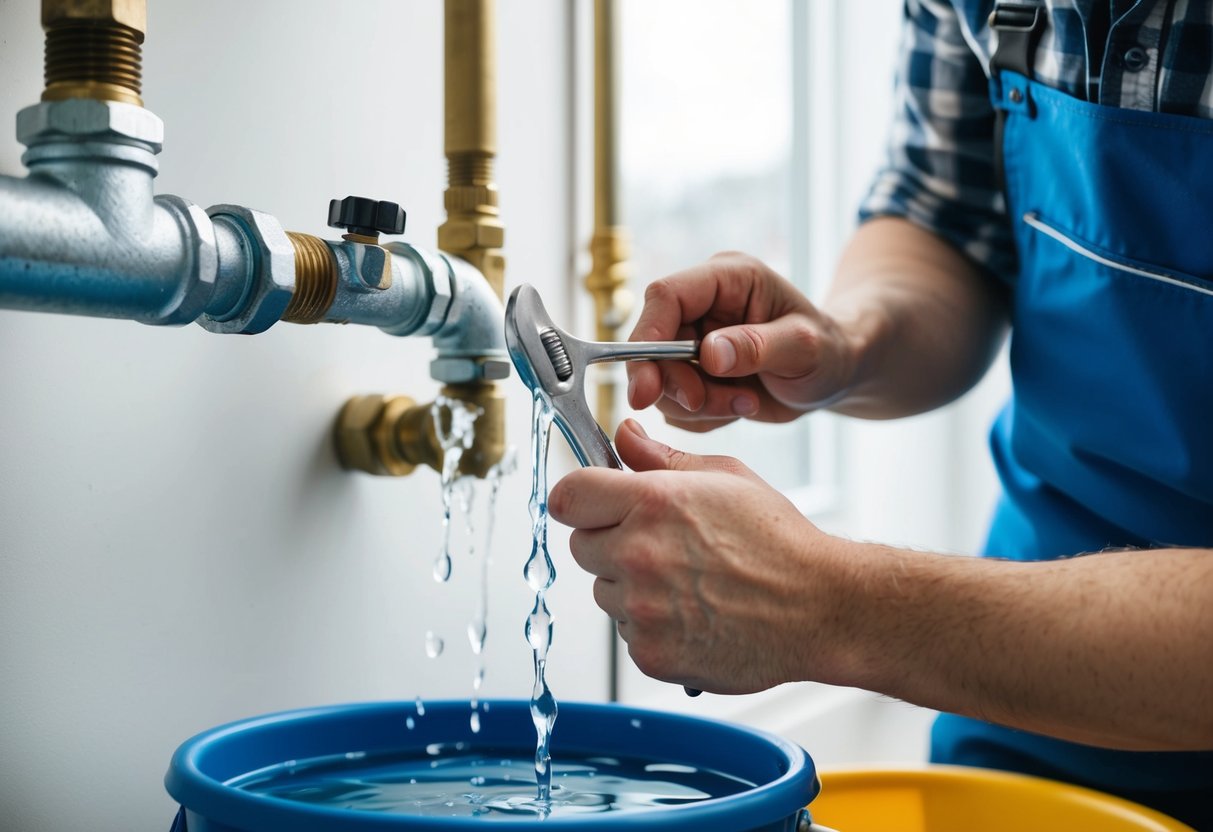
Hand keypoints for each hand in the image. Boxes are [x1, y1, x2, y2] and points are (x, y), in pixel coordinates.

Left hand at [547, 419, 849, 693]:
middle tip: (659, 545)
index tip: (592, 504)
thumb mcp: (725, 477)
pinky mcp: (650, 653)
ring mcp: (641, 609)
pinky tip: (693, 614)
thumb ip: (661, 459)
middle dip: (610, 542)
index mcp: (651, 503)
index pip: (567, 497)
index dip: (579, 498)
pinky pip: (628, 634)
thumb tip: (625, 435)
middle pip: (581, 546)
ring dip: (631, 587)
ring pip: (605, 592)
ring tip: (686, 583)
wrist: (818, 608)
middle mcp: (638, 554)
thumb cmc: (779, 542)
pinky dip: (651, 627)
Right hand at [627, 252, 856, 431]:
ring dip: (698, 405)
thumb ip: (757, 347)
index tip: (649, 388)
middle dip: (677, 385)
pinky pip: (675, 403)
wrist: (833, 375)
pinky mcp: (692, 370)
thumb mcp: (805, 348)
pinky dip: (703, 416)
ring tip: (745, 403)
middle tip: (712, 404)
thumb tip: (709, 354)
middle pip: (653, 344)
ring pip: (661, 380)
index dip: (648, 338)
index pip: (665, 296)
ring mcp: (694, 338)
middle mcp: (703, 305)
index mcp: (727, 279)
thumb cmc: (829, 351)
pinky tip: (739, 406)